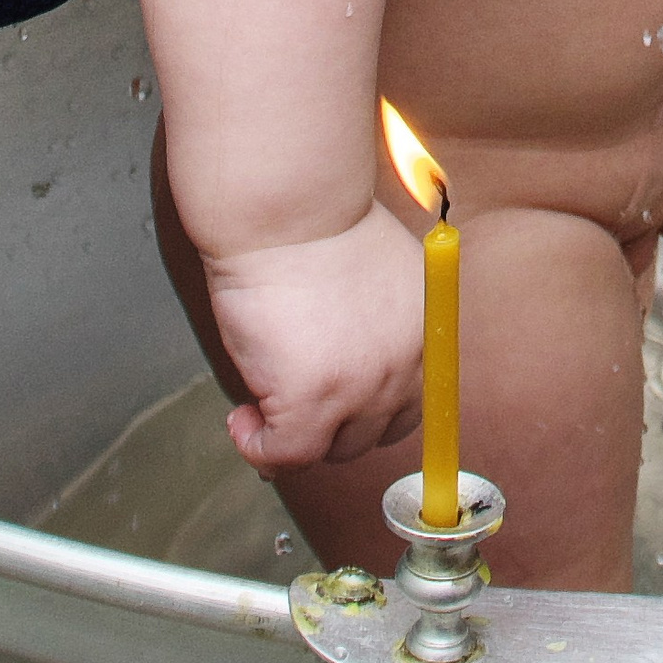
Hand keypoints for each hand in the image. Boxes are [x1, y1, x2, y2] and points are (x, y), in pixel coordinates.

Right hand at [205, 202, 424, 472]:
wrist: (290, 208)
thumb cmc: (318, 224)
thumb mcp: (371, 272)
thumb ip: (373, 322)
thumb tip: (342, 357)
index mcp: (422, 332)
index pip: (409, 404)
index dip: (365, 411)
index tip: (330, 405)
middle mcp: (403, 367)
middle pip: (370, 434)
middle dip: (327, 426)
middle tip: (286, 401)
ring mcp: (360, 389)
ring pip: (328, 449)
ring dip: (291, 436)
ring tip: (257, 408)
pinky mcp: (311, 402)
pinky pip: (286, 454)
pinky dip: (258, 447)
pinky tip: (240, 419)